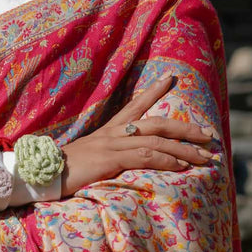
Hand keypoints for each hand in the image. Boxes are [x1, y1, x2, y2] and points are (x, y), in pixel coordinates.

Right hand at [60, 74, 218, 196]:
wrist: (43, 175)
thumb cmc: (66, 170)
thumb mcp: (92, 159)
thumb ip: (110, 155)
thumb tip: (128, 161)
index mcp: (108, 130)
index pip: (135, 105)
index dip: (154, 90)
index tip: (171, 77)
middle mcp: (113, 132)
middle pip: (156, 123)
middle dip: (185, 128)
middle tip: (208, 133)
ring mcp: (112, 143)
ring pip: (157, 141)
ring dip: (184, 149)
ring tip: (204, 157)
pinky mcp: (110, 158)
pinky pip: (144, 156)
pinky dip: (165, 160)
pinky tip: (180, 165)